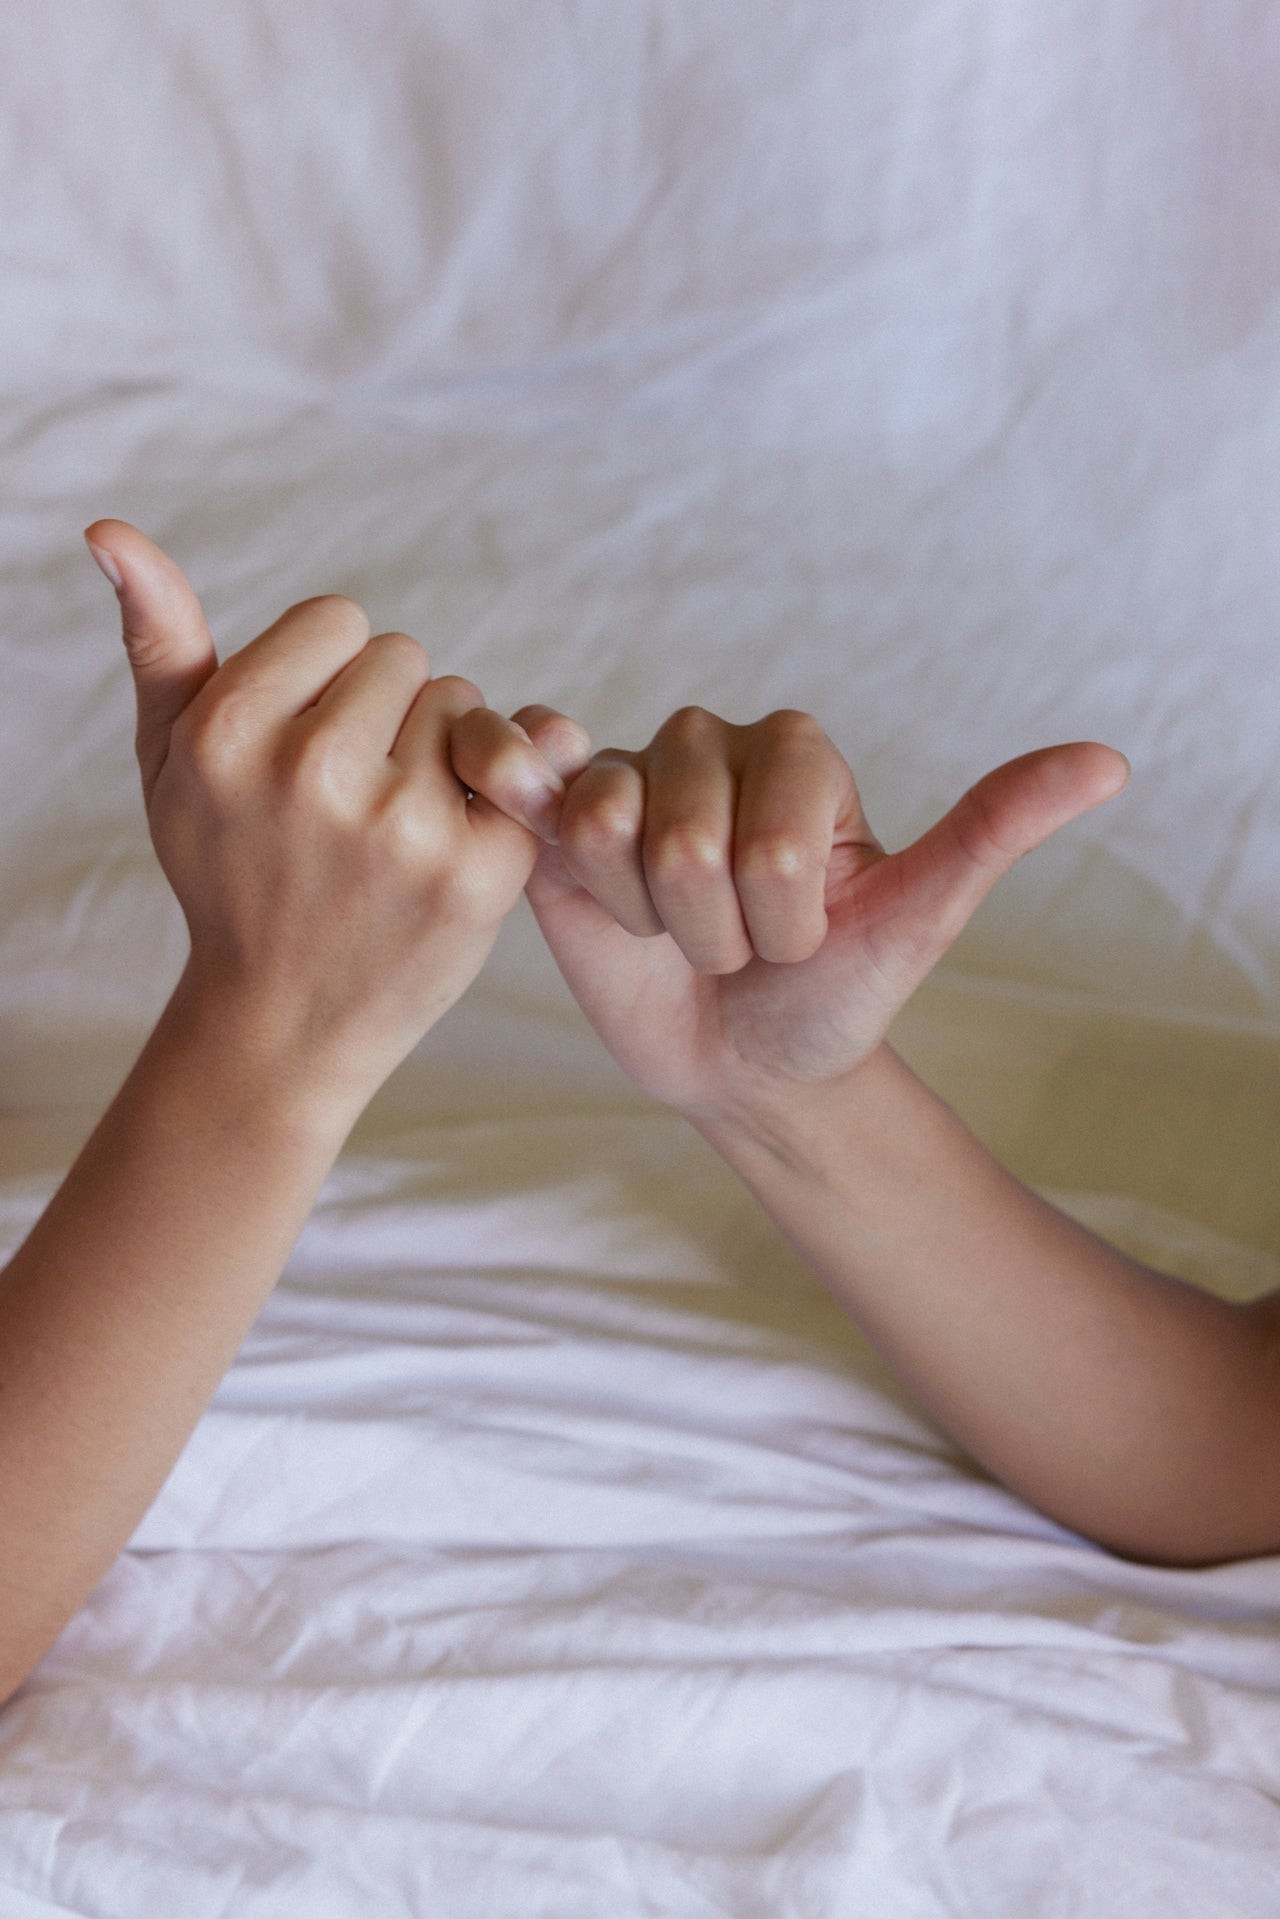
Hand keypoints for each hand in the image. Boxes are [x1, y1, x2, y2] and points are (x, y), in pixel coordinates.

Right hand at [85, 519, 565, 1120]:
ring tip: (393, 828)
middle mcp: (312, 772)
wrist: (284, 1020)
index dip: (329, 677)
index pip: (339, 619)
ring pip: (463, 706)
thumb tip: (110, 530)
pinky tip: (450, 846)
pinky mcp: (475, 873)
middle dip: (388, 713)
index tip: (307, 744)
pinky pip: (519, 766)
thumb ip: (159, 641)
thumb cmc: (228, 872)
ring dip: (442, 753)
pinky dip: (496, 797)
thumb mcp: (168, 760)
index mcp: (230, 730)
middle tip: (353, 797)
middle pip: (406, 658)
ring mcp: (400, 827)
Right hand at [504, 703, 1129, 1118]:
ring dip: (644, 922)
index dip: (780, 924)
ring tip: (672, 933)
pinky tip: (544, 829)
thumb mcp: (918, 917)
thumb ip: (994, 830)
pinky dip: (525, 802)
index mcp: (798, 751)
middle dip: (714, 932)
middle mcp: (707, 745)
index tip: (801, 939)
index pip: (771, 842)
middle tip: (732, 946)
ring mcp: (627, 778)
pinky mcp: (556, 819)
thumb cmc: (835, 993)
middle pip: (684, 840)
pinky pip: (529, 785)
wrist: (746, 1062)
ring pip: (607, 827)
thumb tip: (1111, 762)